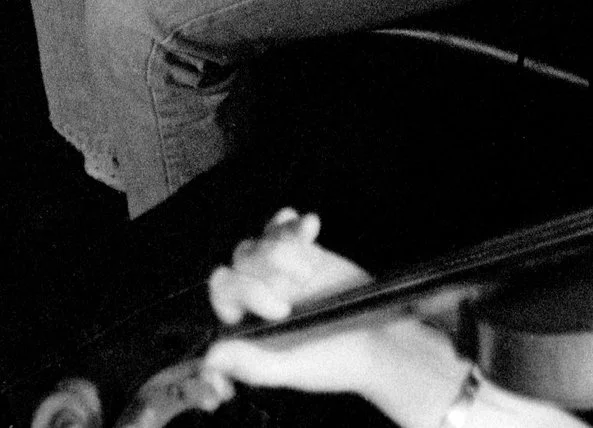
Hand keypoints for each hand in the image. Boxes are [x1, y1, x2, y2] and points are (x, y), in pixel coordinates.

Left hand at [203, 211, 468, 421]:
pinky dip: (293, 223)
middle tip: (299, 283)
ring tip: (307, 262)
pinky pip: (285, 228)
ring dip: (282, 245)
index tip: (279, 309)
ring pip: (262, 242)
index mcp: (249, 322)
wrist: (380, 345)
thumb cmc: (335, 363)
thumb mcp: (293, 370)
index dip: (244, 293)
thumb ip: (251, 364)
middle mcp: (259, 294)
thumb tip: (212, 356)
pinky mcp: (303, 253)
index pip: (224, 294)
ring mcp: (280, 271)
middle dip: (265, 269)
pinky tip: (311, 225)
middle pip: (241, 262)